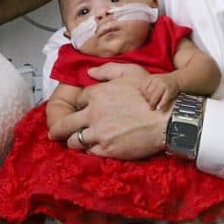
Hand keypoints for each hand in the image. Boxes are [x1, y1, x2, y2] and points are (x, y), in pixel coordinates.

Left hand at [50, 63, 168, 159]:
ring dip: (74, 141)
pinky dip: (89, 151)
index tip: (83, 109)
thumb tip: (89, 72)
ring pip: (74, 140)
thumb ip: (107, 70)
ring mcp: (99, 133)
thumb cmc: (152, 94)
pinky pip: (89, 152)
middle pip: (66, 123)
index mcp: (97, 94)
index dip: (82, 105)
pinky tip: (93, 148)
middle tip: (54, 133)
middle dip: (58, 129)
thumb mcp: (131, 72)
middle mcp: (93, 113)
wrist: (168, 119)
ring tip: (75, 142)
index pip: (79, 100)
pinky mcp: (107, 149)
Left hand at [141, 74, 178, 110]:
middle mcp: (157, 80)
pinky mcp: (170, 91)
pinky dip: (161, 105)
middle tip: (149, 105)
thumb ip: (147, 85)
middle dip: (148, 100)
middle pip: (148, 93)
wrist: (178, 79)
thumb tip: (139, 93)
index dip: (143, 95)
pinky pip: (164, 99)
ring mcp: (164, 85)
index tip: (145, 99)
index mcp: (152, 77)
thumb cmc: (164, 82)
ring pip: (154, 97)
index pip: (143, 88)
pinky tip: (159, 108)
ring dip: (152, 104)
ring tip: (152, 107)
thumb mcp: (155, 79)